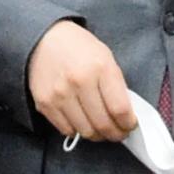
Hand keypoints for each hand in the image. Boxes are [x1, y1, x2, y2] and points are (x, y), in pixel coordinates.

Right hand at [25, 19, 142, 142]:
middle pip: (103, 125)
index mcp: (100, 68)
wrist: (44, 39)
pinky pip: (67, 130)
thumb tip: (126, 116)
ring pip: (86, 132)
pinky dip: (77, 130)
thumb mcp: (106, 58)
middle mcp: (79, 82)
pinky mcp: (45, 104)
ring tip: (100, 127)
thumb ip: (116, 86)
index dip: (128, 123)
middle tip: (118, 132)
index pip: (120, 109)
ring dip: (97, 134)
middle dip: (115, 133)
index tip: (130, 125)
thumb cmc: (80, 48)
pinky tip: (81, 120)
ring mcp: (60, 95)